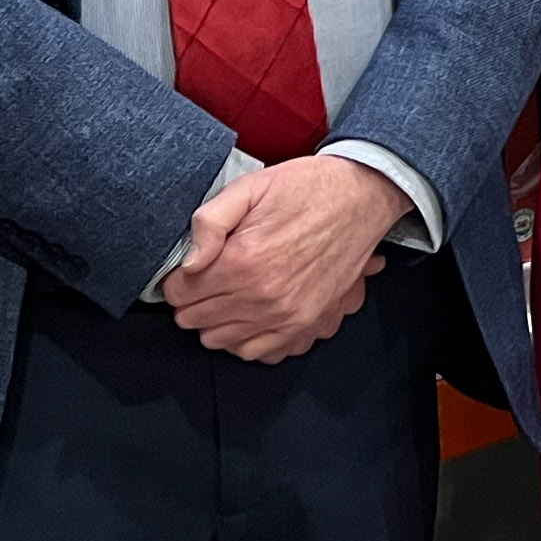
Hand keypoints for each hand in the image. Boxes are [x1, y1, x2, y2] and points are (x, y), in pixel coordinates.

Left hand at [162, 154, 401, 361]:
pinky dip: (244, 338)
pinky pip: (256, 352)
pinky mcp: (305, 323)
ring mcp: (286, 315)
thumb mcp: (250, 187)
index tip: (188, 270)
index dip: (177, 280)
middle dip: (193, 299)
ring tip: (227, 294)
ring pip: (219, 340)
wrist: (362, 196)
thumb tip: (187, 262)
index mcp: (243, 260)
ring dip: (215, 320)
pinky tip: (247, 315)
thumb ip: (209, 222)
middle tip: (207, 278)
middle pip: (195, 320)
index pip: (179, 294)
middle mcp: (262, 295)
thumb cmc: (307, 188)